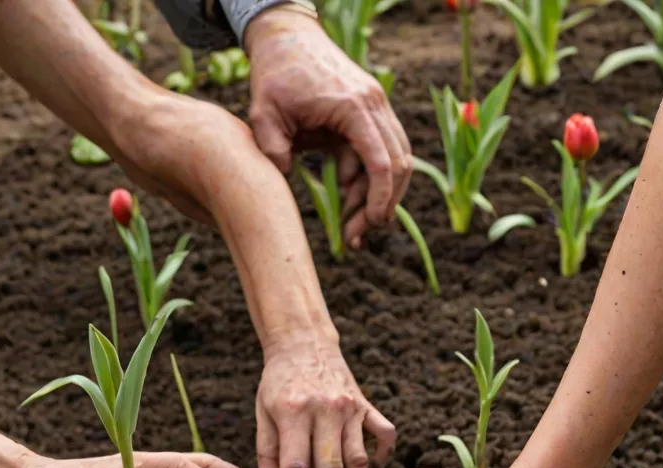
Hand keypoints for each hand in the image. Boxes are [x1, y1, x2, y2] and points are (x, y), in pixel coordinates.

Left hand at [244, 7, 412, 248]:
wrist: (287, 39)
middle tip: (357, 235)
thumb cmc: (275, 76)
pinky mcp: (370, 113)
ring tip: (353, 224)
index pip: (381, 162)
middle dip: (382, 204)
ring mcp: (376, 107)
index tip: (371, 225)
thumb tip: (287, 182)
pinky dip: (369, 177)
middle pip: (399, 164)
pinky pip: (381, 151)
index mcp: (353, 108)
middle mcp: (374, 105)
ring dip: (379, 194)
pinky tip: (348, 195)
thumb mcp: (263, 115)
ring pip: (396, 159)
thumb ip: (273, 151)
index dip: (381, 198)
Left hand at [255, 344, 394, 467]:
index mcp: (294, 413)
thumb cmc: (278, 385)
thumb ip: (267, 456)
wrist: (304, 344)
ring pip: (359, 459)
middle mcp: (326, 411)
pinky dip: (382, 456)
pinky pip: (384, 434)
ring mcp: (351, 407)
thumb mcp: (263, 416)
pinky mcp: (367, 405)